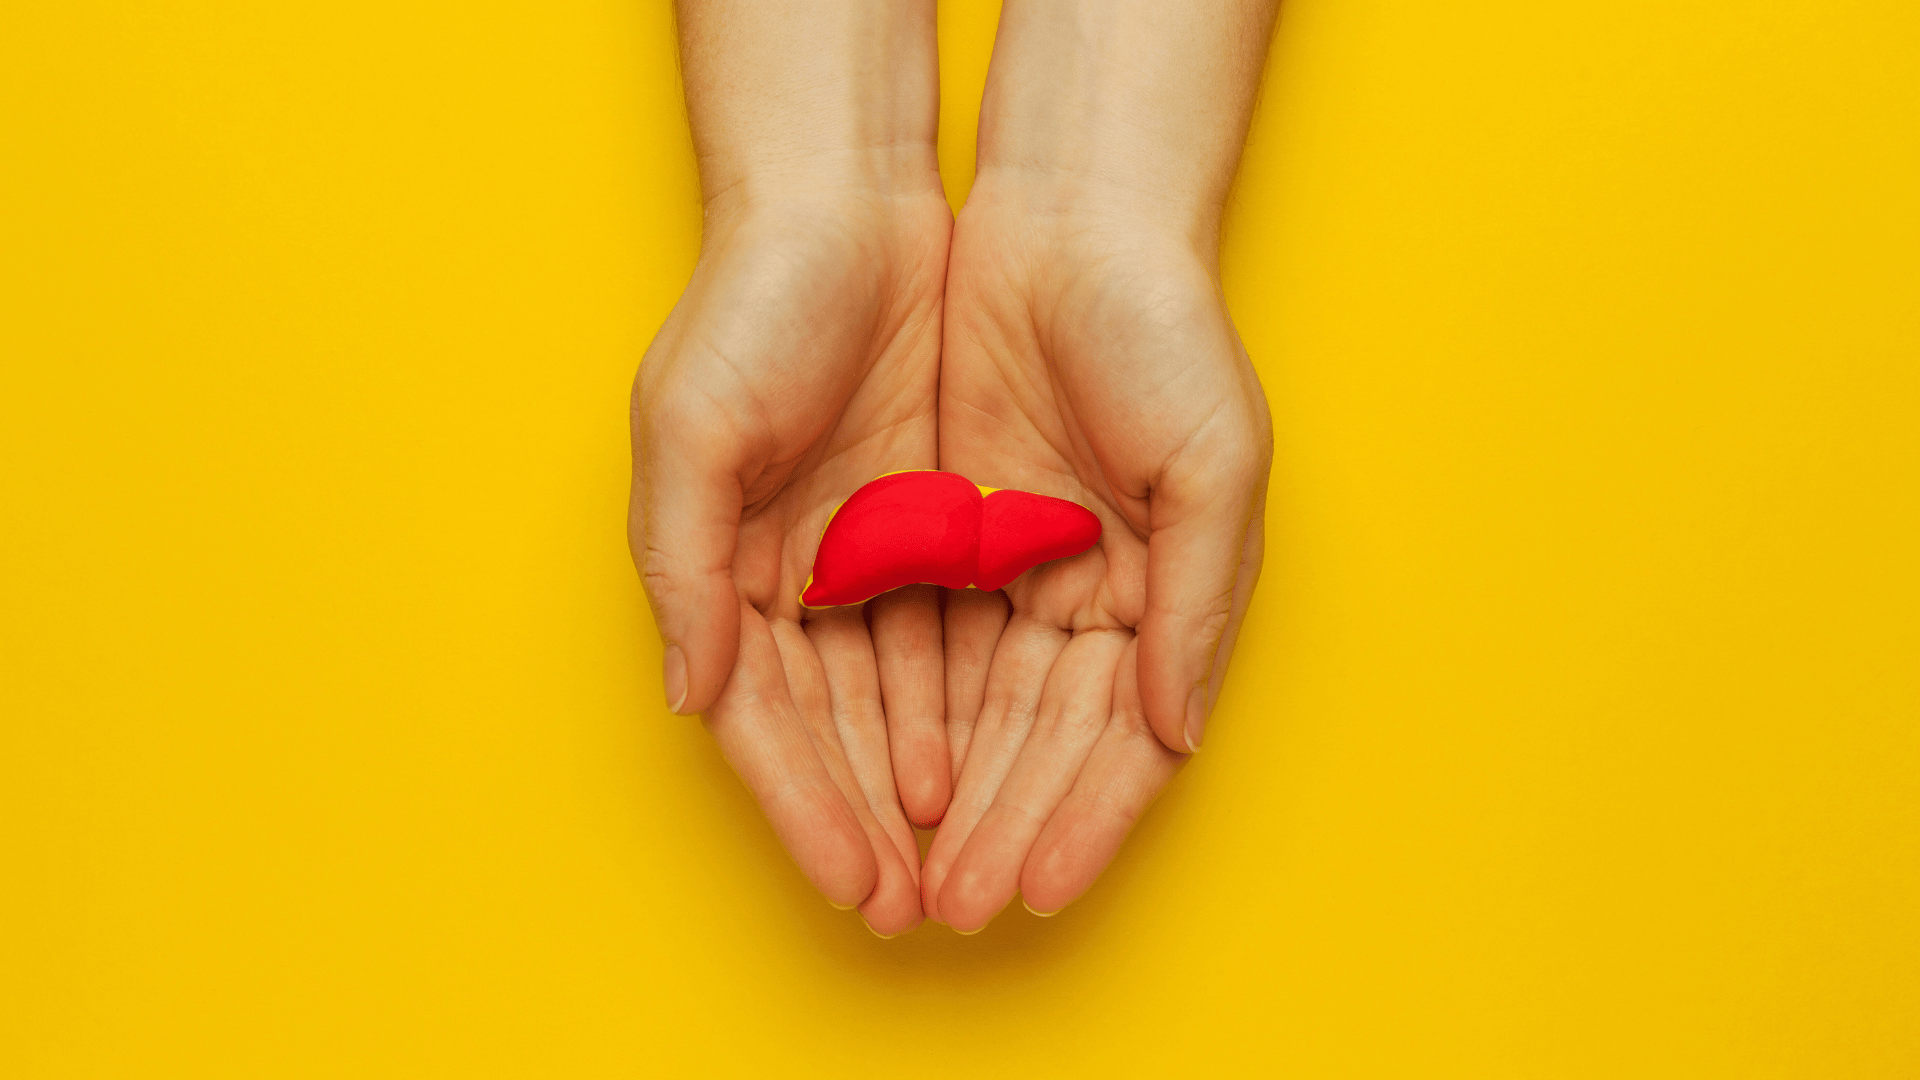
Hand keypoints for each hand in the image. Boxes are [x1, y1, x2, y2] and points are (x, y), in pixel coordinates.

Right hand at [631, 0, 950, 934]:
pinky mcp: (927, 523)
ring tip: (958, 862)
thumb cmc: (749, 304)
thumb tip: (693, 694)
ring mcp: (860, 556)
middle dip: (870, 823)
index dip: (806, 809)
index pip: (765, 723)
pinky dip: (961, 703)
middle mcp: (785, 579)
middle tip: (917, 908)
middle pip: (833, 732)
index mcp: (719, 570)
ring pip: (895, 700)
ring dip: (920, 783)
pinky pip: (947, 636)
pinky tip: (982, 764)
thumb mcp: (693, 426)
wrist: (844, 203)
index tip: (855, 884)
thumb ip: (683, 567)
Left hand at [922, 0, 1278, 931]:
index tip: (1038, 889)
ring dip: (954, 794)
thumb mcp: (1213, 464)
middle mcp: (1095, 596)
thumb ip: (1196, 605)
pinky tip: (897, 777)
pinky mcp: (950, 529)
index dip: (1084, 819)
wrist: (1074, 218)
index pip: (1122, 737)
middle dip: (1004, 828)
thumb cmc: (1166, 330)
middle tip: (957, 907)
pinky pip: (926, 640)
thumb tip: (1172, 734)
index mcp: (1167, 592)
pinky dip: (913, 713)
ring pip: (981, 709)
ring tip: (916, 873)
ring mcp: (1019, 567)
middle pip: (1042, 741)